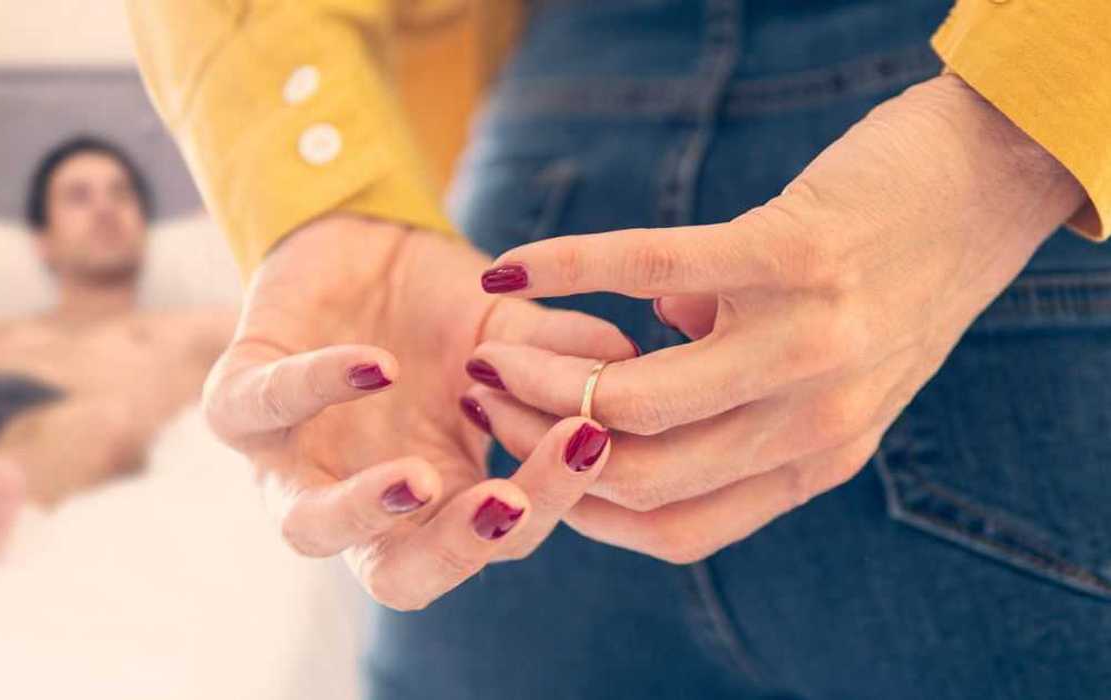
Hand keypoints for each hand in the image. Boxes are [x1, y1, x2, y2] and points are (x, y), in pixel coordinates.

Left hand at [203, 215, 632, 608]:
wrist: (356, 241)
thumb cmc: (436, 310)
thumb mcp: (509, 334)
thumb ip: (562, 356)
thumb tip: (634, 365)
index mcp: (438, 496)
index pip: (497, 533)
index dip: (544, 503)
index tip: (590, 440)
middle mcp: (363, 498)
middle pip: (403, 574)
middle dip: (457, 549)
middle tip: (513, 508)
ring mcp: (293, 460)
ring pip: (307, 528)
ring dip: (361, 513)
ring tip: (417, 482)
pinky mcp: (237, 401)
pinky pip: (262, 407)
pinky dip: (315, 387)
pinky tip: (374, 364)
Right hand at [465, 74, 1087, 562]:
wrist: (990, 182)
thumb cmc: (889, 277)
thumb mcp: (820, 369)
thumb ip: (730, 387)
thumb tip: (635, 353)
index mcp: (816, 460)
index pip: (671, 525)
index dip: (576, 505)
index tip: (518, 462)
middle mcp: (817, 419)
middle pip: (637, 472)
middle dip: (536, 442)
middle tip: (483, 396)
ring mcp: (809, 340)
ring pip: (634, 399)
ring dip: (537, 376)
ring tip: (490, 348)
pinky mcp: (793, 251)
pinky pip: (649, 268)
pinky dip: (566, 270)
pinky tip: (509, 270)